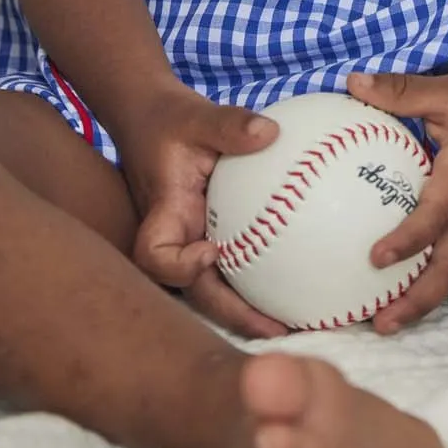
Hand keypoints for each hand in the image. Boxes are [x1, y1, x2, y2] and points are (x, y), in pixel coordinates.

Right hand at [115, 83, 287, 339]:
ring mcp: (192, 240)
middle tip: (276, 330)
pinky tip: (297, 287)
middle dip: (231, 315)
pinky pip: (233, 265)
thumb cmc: (170, 118)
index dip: (179, 266)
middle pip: (194, 290)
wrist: (151, 119)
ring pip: (214, 286)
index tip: (211, 251)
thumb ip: (230, 125)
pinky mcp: (209, 235)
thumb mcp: (197, 116)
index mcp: (164, 213)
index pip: (155, 256)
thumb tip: (269, 133)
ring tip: (293, 326)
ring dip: (247, 309)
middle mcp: (177, 236)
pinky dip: (258, 280)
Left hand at [349, 65, 447, 332]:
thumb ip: (400, 90)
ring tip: (387, 321)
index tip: (375, 259)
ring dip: (425, 297)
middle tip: (380, 324)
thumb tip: (349, 83)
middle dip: (419, 300)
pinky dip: (433, 274)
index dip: (409, 240)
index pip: (438, 215)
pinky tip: (403, 282)